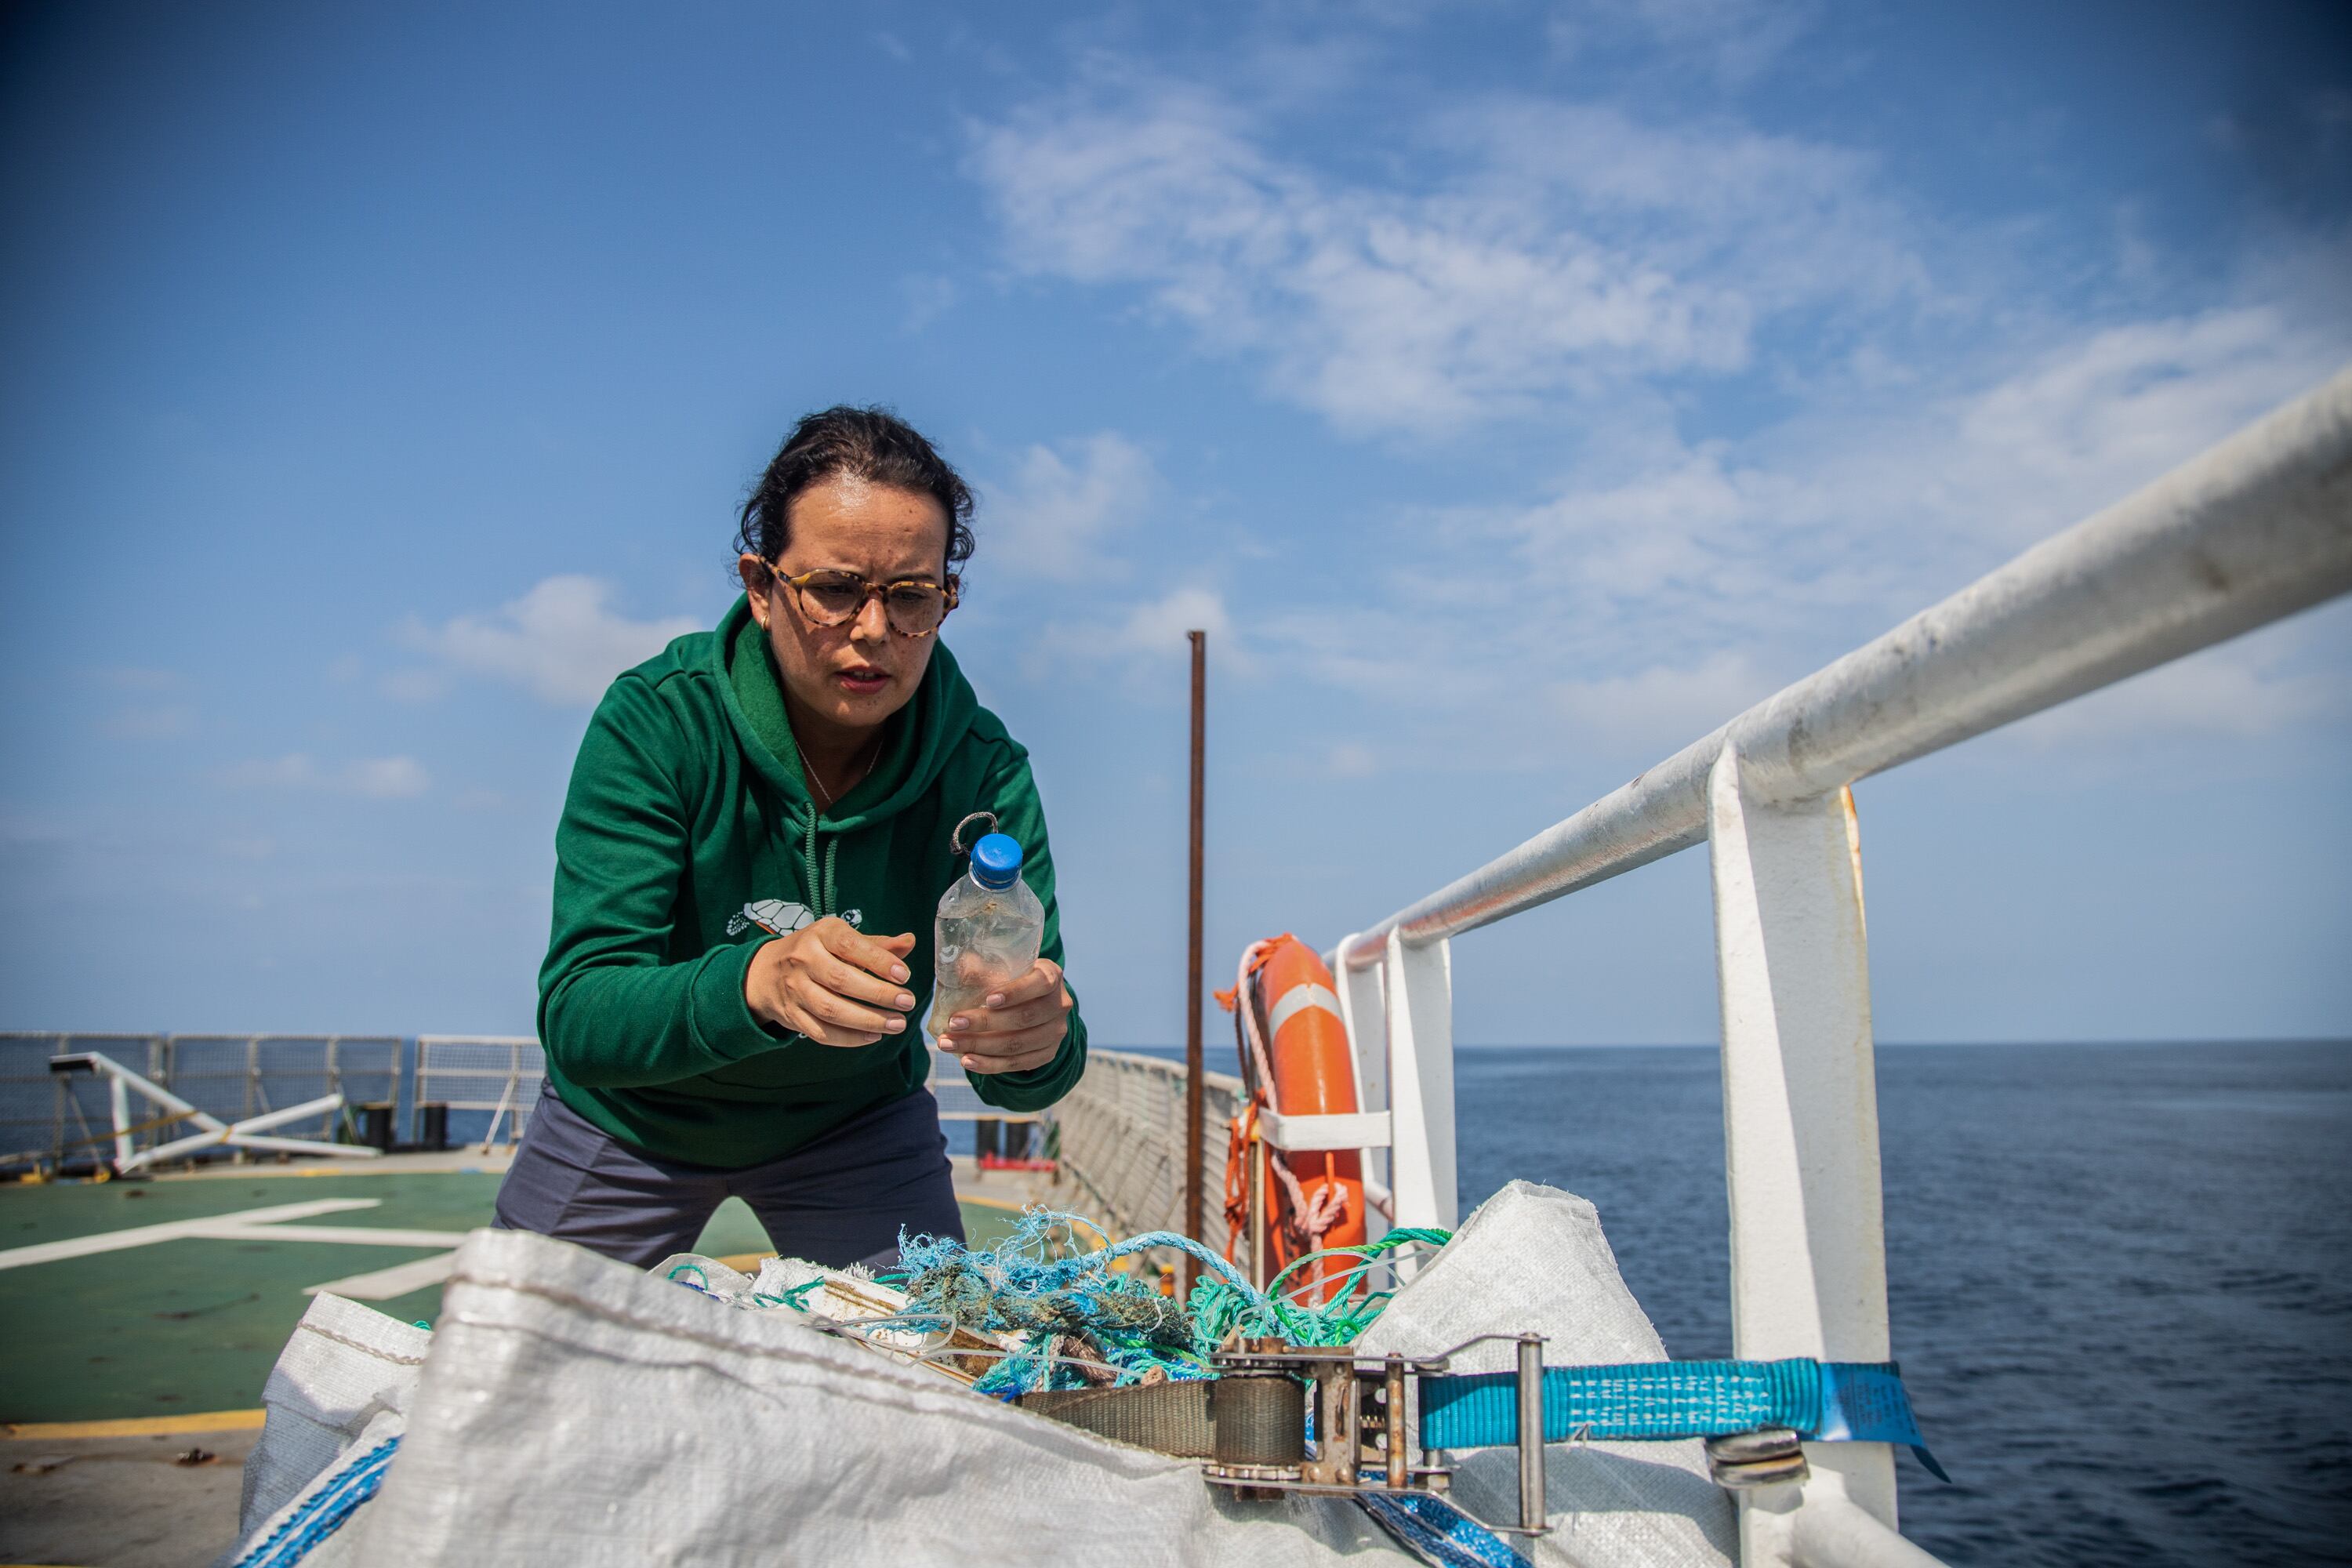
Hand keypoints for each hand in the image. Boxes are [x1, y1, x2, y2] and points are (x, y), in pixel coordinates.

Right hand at [745, 919, 917, 1046]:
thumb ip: (876, 945)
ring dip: (867, 1020)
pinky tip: (872, 1036)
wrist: (765, 972)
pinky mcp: (791, 1015)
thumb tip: (909, 941)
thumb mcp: (841, 939)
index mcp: (820, 935)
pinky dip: (848, 1038)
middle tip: (907, 1002)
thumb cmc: (816, 952)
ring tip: (897, 1024)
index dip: (878, 960)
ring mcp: (794, 989)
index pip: (849, 946)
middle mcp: (803, 960)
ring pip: (830, 1009)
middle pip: (840, 980)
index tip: (904, 974)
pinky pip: (820, 1032)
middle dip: (878, 994)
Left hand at [936, 957, 1070, 1075]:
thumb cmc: (1014, 978)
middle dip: (985, 1023)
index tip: (988, 1000)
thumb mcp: (1004, 966)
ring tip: (949, 1044)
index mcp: (1052, 976)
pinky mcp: (1047, 1054)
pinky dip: (990, 1064)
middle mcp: (1059, 1005)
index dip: (1015, 993)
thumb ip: (983, 968)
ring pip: (1018, 1044)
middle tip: (953, 1023)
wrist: (1034, 1000)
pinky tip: (966, 1060)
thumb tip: (961, 971)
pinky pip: (1017, 1063)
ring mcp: (1056, 1032)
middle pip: (1024, 1018)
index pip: (1039, 984)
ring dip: (980, 1047)